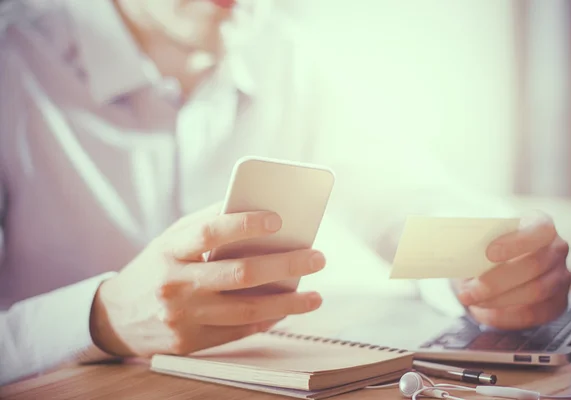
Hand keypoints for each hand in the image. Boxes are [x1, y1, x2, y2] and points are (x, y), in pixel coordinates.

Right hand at [90, 206, 325, 356]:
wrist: (116, 316)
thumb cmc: (156, 267)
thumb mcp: (172, 240)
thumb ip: (209, 225)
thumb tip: (257, 209)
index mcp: (171, 250)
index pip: (211, 232)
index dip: (245, 224)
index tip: (278, 220)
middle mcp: (176, 284)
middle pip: (240, 274)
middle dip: (285, 265)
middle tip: (317, 257)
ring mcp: (184, 317)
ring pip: (247, 310)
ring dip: (287, 303)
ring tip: (315, 296)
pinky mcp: (191, 342)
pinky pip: (239, 331)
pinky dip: (268, 320)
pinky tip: (288, 310)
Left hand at [455, 212, 570, 329]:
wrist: (492, 267)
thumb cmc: (486, 249)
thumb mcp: (480, 240)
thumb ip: (475, 244)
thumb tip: (460, 253)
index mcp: (540, 225)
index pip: (540, 230)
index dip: (517, 242)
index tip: (489, 253)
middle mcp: (556, 250)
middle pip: (534, 266)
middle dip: (497, 282)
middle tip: (468, 292)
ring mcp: (560, 278)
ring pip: (534, 292)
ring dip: (497, 300)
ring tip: (472, 301)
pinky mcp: (556, 304)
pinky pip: (533, 314)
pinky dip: (504, 316)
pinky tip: (483, 313)